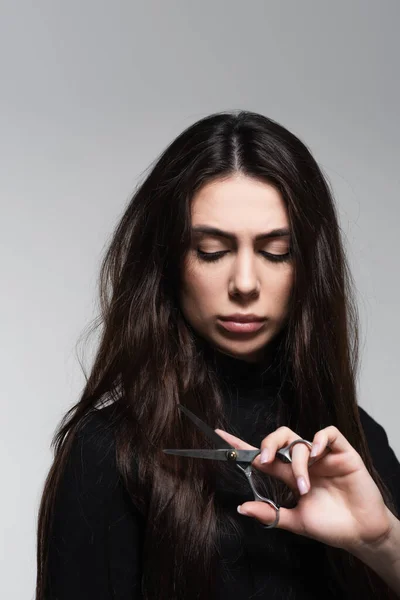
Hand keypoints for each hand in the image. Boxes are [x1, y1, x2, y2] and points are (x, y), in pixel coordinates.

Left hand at [215, 425, 393, 553]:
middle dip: (267, 444)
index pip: (263, 455)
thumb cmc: (330, 526)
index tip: (221, 436)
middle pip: (279, 439)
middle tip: (264, 461)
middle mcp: (303, 461)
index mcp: (290, 474)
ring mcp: (322, 456)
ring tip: (304, 485)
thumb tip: (241, 508)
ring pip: (299, 440)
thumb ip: (270, 514)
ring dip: (297, 461)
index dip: (242, 446)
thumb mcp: (296, 521)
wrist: (361, 533)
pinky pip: (329, 433)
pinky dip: (319, 440)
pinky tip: (316, 454)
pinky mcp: (342, 453)